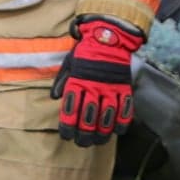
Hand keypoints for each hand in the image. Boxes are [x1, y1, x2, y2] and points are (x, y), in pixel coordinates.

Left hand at [53, 17, 143, 146]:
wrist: (108, 36)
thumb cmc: (85, 52)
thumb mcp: (68, 63)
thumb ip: (61, 81)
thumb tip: (55, 98)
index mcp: (76, 82)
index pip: (70, 109)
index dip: (67, 126)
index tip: (66, 135)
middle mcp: (93, 87)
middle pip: (88, 117)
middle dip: (84, 134)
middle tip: (82, 143)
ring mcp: (109, 88)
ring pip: (106, 116)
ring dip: (102, 132)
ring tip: (99, 140)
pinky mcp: (123, 87)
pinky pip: (124, 108)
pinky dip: (122, 121)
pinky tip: (118, 131)